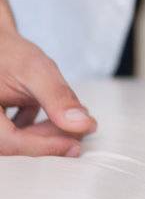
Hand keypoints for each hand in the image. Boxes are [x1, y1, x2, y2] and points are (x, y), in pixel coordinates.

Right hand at [0, 23, 96, 156]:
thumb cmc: (8, 52)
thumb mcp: (36, 70)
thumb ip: (58, 98)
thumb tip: (83, 125)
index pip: (8, 141)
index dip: (43, 147)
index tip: (73, 145)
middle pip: (13, 143)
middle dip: (50, 138)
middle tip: (79, 132)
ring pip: (16, 140)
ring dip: (45, 134)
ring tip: (71, 120)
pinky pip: (16, 133)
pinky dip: (38, 128)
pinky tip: (55, 117)